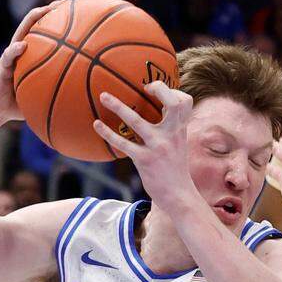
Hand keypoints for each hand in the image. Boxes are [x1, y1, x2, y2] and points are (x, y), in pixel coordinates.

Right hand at [0, 0, 64, 123]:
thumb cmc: (19, 105)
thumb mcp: (42, 97)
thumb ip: (58, 94)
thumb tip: (84, 99)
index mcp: (31, 55)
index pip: (46, 32)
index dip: (59, 20)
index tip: (76, 11)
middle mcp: (21, 51)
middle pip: (35, 24)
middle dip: (49, 10)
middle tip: (65, 2)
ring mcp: (10, 56)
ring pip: (20, 32)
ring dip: (31, 20)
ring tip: (43, 10)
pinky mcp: (0, 67)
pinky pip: (7, 56)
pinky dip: (14, 50)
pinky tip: (22, 46)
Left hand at [92, 82, 198, 211]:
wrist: (179, 195)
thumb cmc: (175, 170)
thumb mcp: (179, 145)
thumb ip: (171, 129)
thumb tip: (158, 113)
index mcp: (180, 129)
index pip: (184, 102)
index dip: (171, 91)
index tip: (154, 90)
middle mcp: (171, 134)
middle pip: (173, 103)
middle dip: (159, 88)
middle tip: (143, 86)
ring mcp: (158, 146)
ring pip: (136, 120)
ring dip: (118, 106)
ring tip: (104, 96)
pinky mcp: (144, 160)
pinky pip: (122, 143)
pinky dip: (107, 133)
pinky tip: (97, 125)